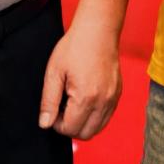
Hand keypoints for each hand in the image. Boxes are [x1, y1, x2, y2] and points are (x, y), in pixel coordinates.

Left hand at [38, 23, 121, 139]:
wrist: (98, 29)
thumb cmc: (76, 46)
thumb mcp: (54, 72)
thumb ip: (48, 101)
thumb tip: (45, 123)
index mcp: (86, 96)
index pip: (70, 129)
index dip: (57, 123)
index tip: (54, 108)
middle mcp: (104, 100)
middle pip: (86, 134)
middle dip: (71, 127)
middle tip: (63, 108)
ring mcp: (114, 97)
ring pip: (99, 128)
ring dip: (84, 123)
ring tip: (75, 102)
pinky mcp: (118, 92)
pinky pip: (107, 116)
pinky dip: (96, 115)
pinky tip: (86, 98)